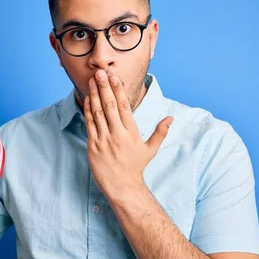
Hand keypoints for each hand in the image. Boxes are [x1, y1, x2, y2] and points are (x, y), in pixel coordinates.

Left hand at [84, 70, 172, 196]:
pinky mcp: (93, 146)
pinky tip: (87, 99)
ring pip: (98, 112)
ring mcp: (104, 139)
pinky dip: (88, 110)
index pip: (124, 106)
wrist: (122, 186)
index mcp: (131, 132)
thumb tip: (171, 118)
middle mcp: (117, 134)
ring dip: (94, 95)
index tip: (114, 76)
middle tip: (100, 72)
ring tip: (92, 81)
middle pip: (110, 105)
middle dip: (104, 87)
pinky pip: (90, 124)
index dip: (118, 89)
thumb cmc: (136, 167)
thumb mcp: (151, 150)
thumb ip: (160, 132)